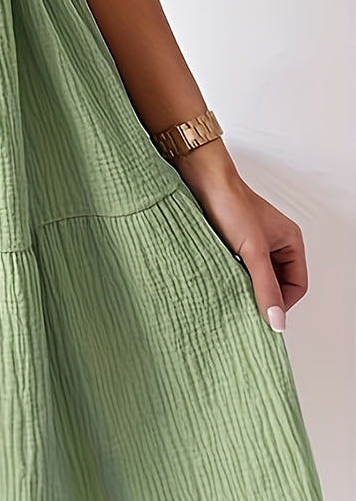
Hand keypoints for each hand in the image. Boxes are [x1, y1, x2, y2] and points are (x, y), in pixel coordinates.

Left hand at [175, 143, 305, 331]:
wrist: (202, 180)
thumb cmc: (231, 204)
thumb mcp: (253, 251)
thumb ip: (265, 286)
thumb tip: (277, 320)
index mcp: (290, 242)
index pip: (297, 285)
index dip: (283, 302)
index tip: (264, 314)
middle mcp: (275, 242)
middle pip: (277, 282)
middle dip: (264, 293)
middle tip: (246, 305)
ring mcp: (254, 241)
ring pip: (256, 275)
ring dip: (246, 284)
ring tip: (233, 288)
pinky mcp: (234, 241)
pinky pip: (240, 267)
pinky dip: (233, 274)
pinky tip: (222, 276)